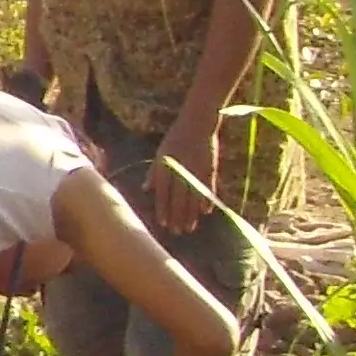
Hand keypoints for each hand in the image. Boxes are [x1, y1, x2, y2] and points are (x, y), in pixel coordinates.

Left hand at [145, 119, 219, 236]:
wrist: (197, 123)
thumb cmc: (176, 138)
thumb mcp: (161, 153)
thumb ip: (154, 172)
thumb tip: (145, 189)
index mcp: (166, 167)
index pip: (163, 193)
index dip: (163, 209)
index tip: (163, 224)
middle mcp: (180, 170)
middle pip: (179, 198)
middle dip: (178, 216)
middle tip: (178, 232)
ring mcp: (196, 170)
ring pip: (193, 196)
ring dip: (191, 213)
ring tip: (190, 228)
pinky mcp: (210, 168)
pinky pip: (208, 187)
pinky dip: (207, 199)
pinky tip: (206, 212)